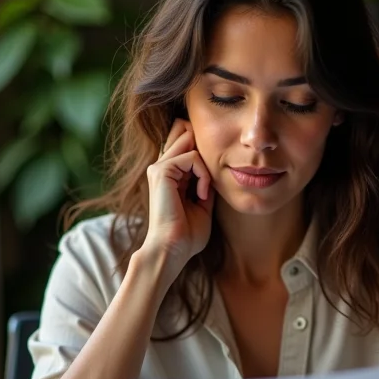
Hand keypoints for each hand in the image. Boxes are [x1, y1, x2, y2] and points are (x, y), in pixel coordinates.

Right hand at [143, 118, 214, 269]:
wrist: (173, 249)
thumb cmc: (187, 234)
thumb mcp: (203, 203)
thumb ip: (207, 183)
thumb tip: (219, 168)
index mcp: (169, 174)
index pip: (185, 139)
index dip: (203, 147)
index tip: (213, 178)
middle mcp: (161, 166)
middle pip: (184, 129)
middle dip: (205, 149)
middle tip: (210, 182)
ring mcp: (159, 167)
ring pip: (189, 140)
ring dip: (206, 166)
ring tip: (205, 192)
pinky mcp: (161, 171)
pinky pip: (192, 157)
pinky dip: (204, 175)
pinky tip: (202, 195)